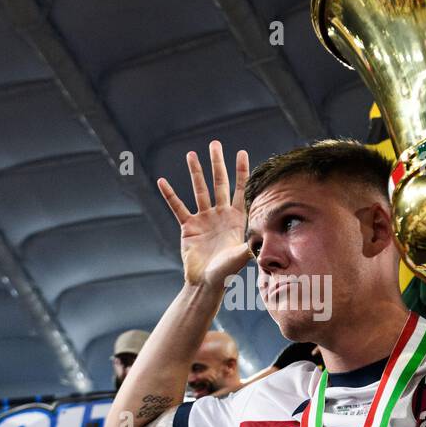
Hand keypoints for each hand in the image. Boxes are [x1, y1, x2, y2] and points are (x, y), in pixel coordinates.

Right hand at [158, 140, 251, 288]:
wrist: (207, 283)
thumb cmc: (227, 271)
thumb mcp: (241, 256)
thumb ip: (251, 244)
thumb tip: (264, 238)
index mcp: (235, 218)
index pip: (240, 189)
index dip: (241, 171)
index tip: (241, 152)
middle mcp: (220, 214)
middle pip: (218, 183)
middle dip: (217, 163)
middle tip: (214, 144)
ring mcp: (204, 219)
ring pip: (199, 190)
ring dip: (195, 172)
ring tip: (191, 154)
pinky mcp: (188, 226)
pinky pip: (177, 207)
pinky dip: (169, 194)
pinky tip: (162, 180)